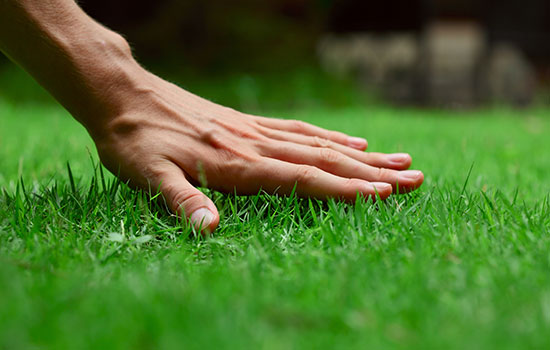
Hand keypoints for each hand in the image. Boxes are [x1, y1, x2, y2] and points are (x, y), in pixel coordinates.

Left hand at [93, 70, 423, 231]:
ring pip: (319, 143)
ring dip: (362, 156)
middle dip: (372, 174)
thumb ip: (182, 201)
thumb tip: (210, 230)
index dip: (345, 189)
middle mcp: (255, 144)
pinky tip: (349, 143)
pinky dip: (330, 138)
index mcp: (237, 163)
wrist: (123, 94)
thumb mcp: (147, 176)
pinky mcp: (248, 123)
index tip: (386, 196)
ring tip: (399, 160)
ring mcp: (255, 130)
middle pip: (324, 160)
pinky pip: (298, 129)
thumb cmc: (134, 140)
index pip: (303, 178)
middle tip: (416, 179)